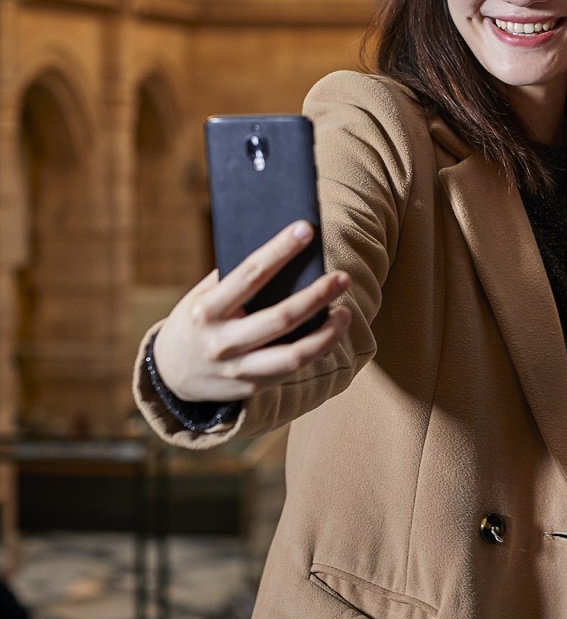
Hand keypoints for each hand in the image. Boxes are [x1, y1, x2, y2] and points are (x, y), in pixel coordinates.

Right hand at [153, 221, 350, 402]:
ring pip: (292, 355)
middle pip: (280, 318)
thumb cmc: (195, 320)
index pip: (249, 274)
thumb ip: (233, 280)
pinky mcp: (251, 388)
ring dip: (326, 333)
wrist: (170, 374)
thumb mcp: (201, 296)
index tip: (306, 229)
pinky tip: (331, 334)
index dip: (280, 250)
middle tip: (342, 277)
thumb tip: (282, 251)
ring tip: (345, 312)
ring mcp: (236, 370)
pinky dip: (316, 351)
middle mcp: (221, 342)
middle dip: (316, 295)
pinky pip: (291, 370)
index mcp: (206, 310)